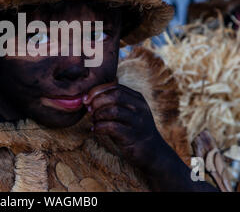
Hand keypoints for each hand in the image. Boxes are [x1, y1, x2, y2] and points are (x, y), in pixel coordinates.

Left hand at [84, 83, 217, 191]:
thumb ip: (112, 103)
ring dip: (98, 115)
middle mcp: (140, 107)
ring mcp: (138, 122)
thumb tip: (87, 98)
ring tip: (93, 120)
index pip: (115, 87)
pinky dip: (99, 127)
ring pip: (113, 110)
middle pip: (114, 95)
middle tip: (89, 110)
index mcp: (137, 98)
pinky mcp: (133, 136)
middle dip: (97, 101)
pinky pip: (112, 127)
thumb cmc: (133, 130)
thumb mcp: (127, 112)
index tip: (86, 99)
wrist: (153, 153)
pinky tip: (94, 130)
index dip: (97, 91)